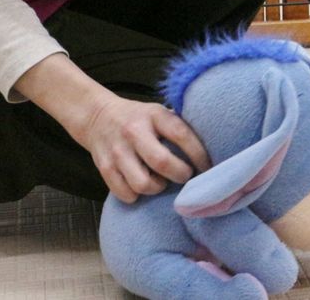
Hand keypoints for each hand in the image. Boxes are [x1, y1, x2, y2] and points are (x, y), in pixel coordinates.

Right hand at [13, 54, 211, 203]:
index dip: (199, 154)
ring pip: (142, 184)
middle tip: (185, 176)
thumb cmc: (140, 119)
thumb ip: (178, 127)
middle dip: (180, 175)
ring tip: (161, 181)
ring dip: (157, 188)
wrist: (97, 116)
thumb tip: (212, 147)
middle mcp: (134, 132)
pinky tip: (141, 186)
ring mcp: (117, 151)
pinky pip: (125, 193)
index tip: (208, 166)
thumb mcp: (159, 113)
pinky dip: (136, 195)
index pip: (182, 135)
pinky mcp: (104, 167)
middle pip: (162, 162)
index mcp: (154, 115)